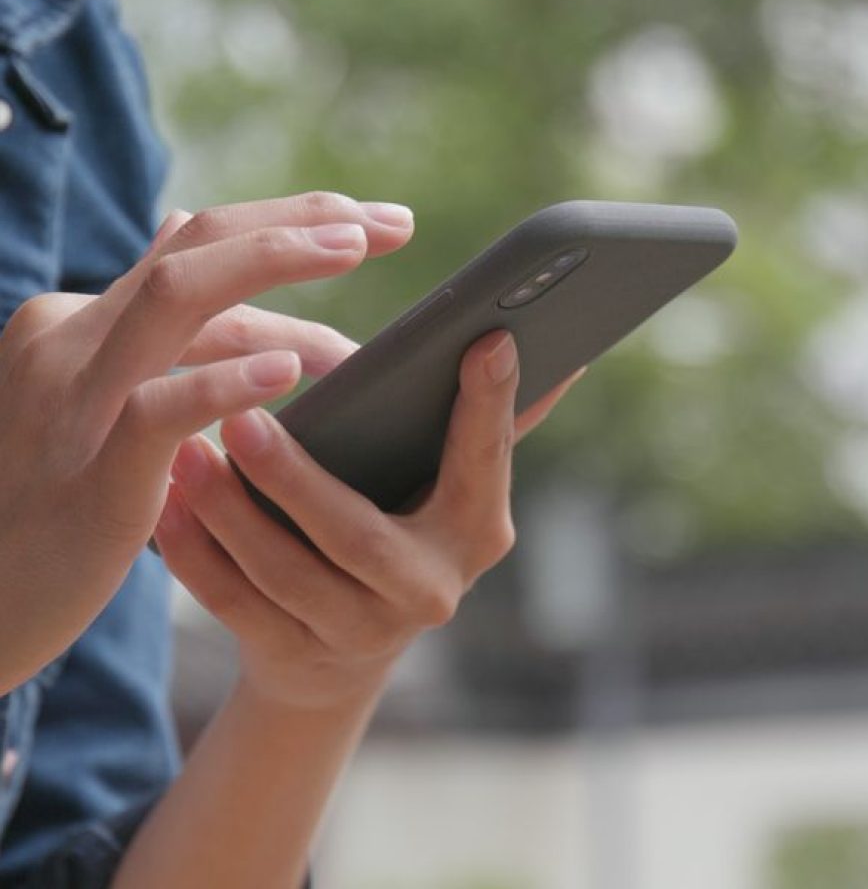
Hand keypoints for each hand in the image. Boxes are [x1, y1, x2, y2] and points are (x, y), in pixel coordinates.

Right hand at [0, 192, 411, 692]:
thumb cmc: (54, 505)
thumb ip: (155, 340)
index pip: (195, 246)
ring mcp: (76, 398)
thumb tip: (216, 275)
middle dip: (301, 221)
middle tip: (394, 222)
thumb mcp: (102, 403)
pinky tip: (290, 373)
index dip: (285, 222)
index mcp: (85, 323)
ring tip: (359, 250)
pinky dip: (227, 382)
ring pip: (178, 296)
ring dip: (275, 261)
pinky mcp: (89, 471)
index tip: (366, 220)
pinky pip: (160, 408)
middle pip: (198, 246)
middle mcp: (75, 338)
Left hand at [154, 332, 583, 710]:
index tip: (484, 340)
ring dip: (230, 514)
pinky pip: (233, 606)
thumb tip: (571, 363)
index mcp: (476, 531)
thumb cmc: (405, 529)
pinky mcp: (295, 658)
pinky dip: (194, 556)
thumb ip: (493, 428)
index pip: (485, 462)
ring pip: (284, 574)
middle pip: (358, 536)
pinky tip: (165, 505)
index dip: (487, 407)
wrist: (348, 648)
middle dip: (297, 480)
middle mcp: (430, 590)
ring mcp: (361, 633)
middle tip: (244, 416)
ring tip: (188, 452)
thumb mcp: (452, 489)